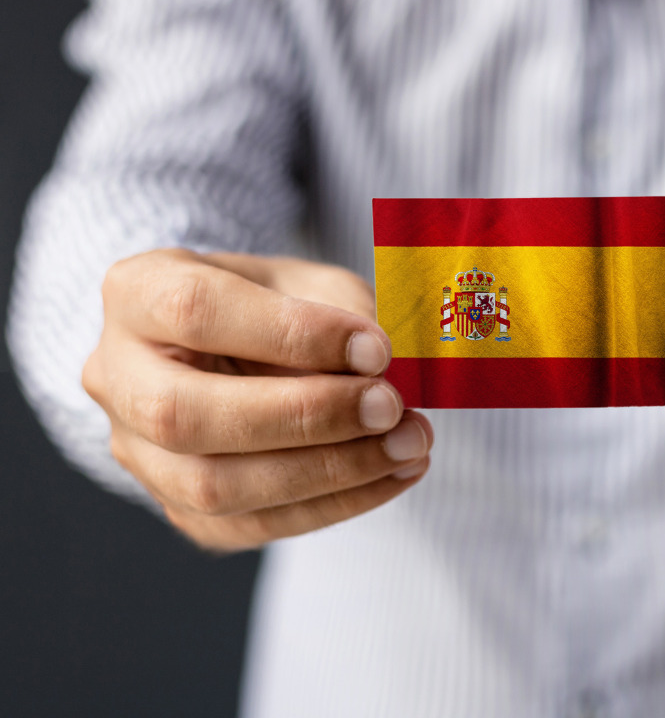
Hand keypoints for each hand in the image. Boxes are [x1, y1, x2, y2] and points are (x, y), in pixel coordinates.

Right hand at [82, 249, 431, 551]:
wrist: (233, 348)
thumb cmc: (273, 303)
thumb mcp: (307, 280)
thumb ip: (341, 313)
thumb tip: (386, 371)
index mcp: (137, 294)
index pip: (197, 312)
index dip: (293, 333)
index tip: (377, 347)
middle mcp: (116, 377)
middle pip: (186, 414)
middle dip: (305, 416)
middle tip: (391, 407)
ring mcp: (138, 452)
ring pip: (214, 486)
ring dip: (330, 471)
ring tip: (409, 444)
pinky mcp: (178, 508)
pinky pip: (252, 524)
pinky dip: (336, 503)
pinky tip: (393, 473)